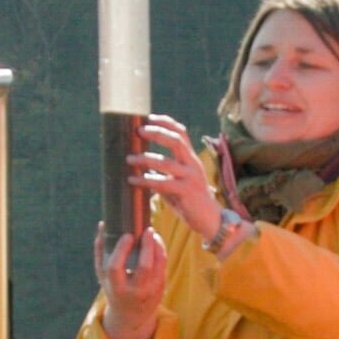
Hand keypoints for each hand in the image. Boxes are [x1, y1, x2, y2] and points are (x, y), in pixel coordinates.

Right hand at [95, 222, 168, 338]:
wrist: (131, 316)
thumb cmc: (114, 289)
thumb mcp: (103, 276)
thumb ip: (101, 251)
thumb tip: (103, 225)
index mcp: (116, 287)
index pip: (115, 268)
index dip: (121, 250)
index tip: (127, 235)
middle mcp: (134, 291)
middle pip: (144, 267)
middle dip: (147, 246)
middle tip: (148, 230)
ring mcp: (150, 290)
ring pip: (159, 264)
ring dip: (157, 246)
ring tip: (152, 234)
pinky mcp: (161, 287)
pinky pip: (164, 265)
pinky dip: (161, 251)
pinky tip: (156, 243)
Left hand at [126, 115, 230, 249]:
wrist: (210, 221)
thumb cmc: (190, 201)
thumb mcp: (176, 182)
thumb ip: (163, 173)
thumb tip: (142, 166)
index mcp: (190, 159)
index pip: (181, 132)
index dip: (166, 122)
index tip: (149, 117)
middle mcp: (192, 164)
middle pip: (175, 140)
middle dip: (156, 133)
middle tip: (138, 132)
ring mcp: (191, 177)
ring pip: (166, 162)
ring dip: (144, 159)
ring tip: (129, 159)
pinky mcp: (187, 191)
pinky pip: (162, 183)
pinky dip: (145, 181)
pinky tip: (133, 181)